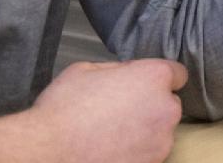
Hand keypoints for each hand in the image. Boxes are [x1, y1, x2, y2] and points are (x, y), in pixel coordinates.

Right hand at [28, 59, 186, 162]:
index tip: (145, 85)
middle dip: (150, 105)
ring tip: (111, 132)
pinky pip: (148, 153)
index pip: (177, 74)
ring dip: (144, 130)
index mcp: (154, 78)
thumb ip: (118, 69)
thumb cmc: (62, 111)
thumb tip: (126, 74)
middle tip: (120, 110)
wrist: (46, 152)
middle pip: (168, 103)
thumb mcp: (87, 70)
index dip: (158, 78)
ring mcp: (161, 141)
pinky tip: (111, 148)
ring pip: (159, 131)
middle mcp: (165, 109)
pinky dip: (135, 151)